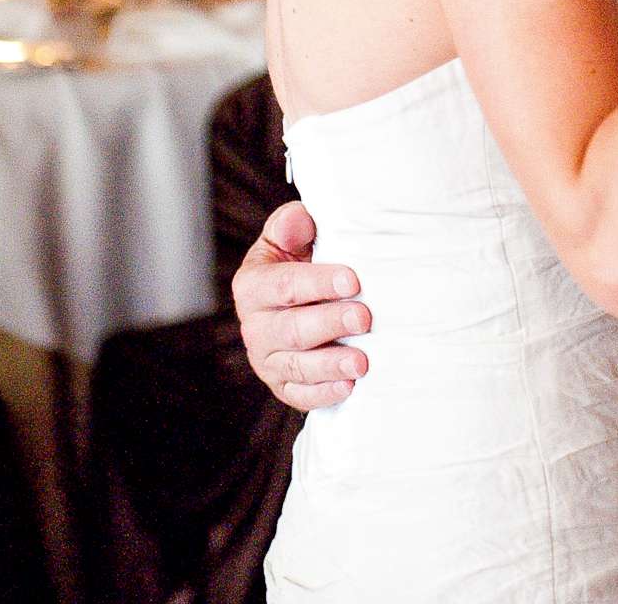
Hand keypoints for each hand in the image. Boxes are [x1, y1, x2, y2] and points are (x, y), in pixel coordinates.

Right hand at [233, 199, 371, 408]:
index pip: (283, 285)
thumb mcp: (292, 236)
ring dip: (330, 365)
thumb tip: (298, 221)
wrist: (300, 298)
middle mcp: (255, 326)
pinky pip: (300, 395)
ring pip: (296, 365)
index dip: (317, 283)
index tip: (352, 280)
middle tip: (363, 317)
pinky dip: (323, 394)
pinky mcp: (283, 385)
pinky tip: (348, 388)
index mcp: (253, 286)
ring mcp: (267, 360)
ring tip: (362, 362)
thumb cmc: (302, 261)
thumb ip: (292, 225)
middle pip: (291, 329)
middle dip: (329, 323)